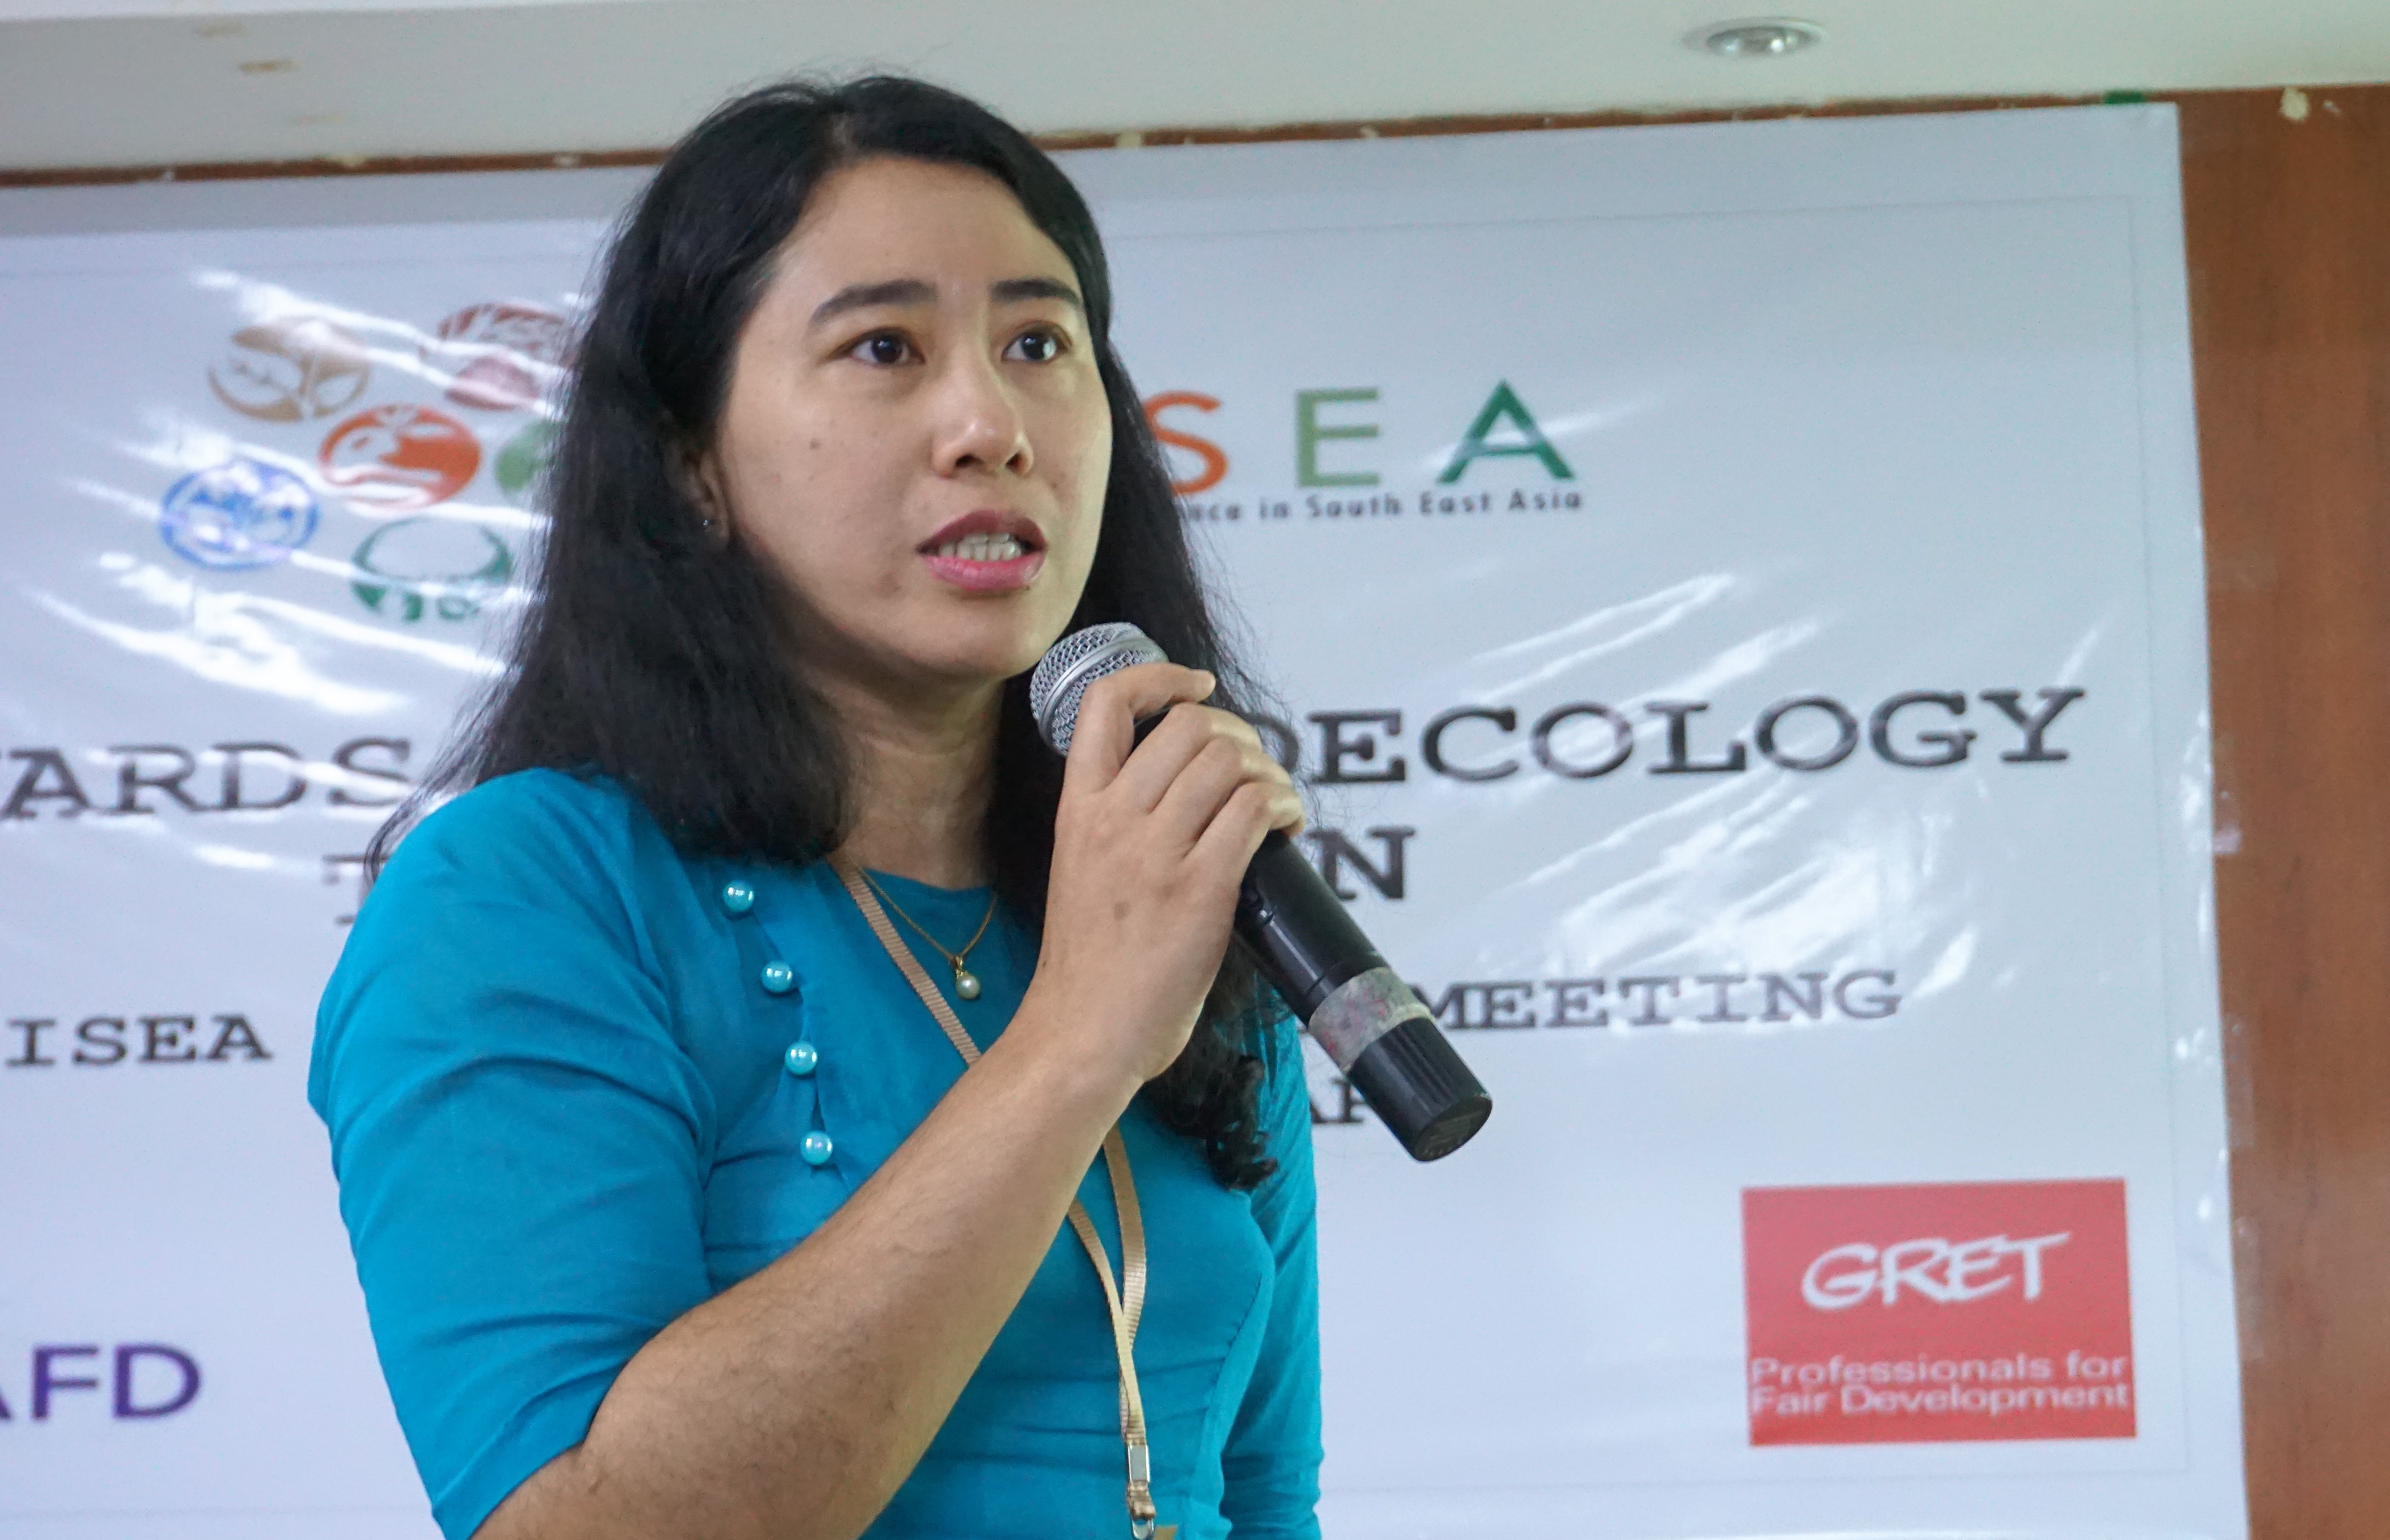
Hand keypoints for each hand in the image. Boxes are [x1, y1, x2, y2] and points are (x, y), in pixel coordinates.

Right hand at [1021, 662, 1306, 1085]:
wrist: (1081, 1032)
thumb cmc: (1090, 963)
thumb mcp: (1082, 866)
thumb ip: (1120, 820)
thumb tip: (1190, 785)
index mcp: (1078, 807)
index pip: (1105, 702)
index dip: (1160, 675)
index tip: (1196, 685)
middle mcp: (1113, 818)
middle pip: (1189, 723)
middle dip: (1237, 733)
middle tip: (1253, 768)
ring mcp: (1155, 852)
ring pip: (1229, 760)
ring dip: (1270, 771)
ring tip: (1277, 802)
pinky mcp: (1200, 888)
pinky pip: (1254, 811)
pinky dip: (1284, 806)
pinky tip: (1288, 827)